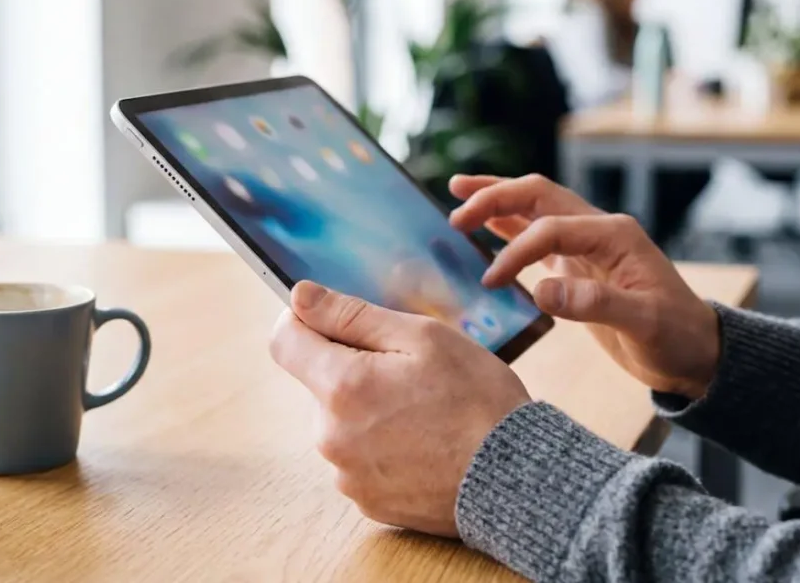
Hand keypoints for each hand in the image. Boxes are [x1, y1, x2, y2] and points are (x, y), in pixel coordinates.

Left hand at [270, 281, 530, 536]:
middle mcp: (331, 436)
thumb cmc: (478, 401)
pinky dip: (383, 447)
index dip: (304, 321)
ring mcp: (347, 475)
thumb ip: (353, 315)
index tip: (332, 320)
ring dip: (368, 411)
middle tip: (410, 373)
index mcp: (342, 386)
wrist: (516, 481)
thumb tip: (299, 297)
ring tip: (425, 414)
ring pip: (341, 422)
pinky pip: (360, 460)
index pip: (284, 341)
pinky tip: (425, 445)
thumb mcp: (424, 338)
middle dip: (352, 369)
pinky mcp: (367, 502)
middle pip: (318, 383)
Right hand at [448, 174, 720, 399]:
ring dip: (497, 201)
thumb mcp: (643, 322)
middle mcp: (599, 230)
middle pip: (538, 197)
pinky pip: (538, 237)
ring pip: (535, 210)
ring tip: (457, 193)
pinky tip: (482, 229)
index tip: (490, 280)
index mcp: (614, 235)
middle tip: (455, 208)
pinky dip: (507, 230)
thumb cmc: (676, 336)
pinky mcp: (579, 266)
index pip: (550, 227)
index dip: (515, 251)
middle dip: (496, 197)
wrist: (695, 352)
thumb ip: (595, 304)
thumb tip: (541, 290)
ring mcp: (588, 246)